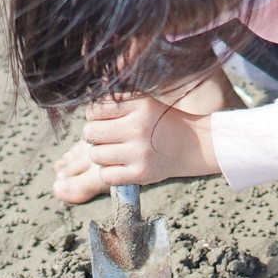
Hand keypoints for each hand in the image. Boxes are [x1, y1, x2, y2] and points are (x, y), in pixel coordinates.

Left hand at [80, 95, 218, 187]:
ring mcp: (140, 153)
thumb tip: (86, 105)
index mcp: (140, 106)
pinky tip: (121, 165)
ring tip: (116, 151)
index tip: (105, 120)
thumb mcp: (144, 103)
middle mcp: (139, 128)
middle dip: (94, 135)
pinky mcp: (141, 174)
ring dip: (101, 154)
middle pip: (91, 133)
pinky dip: (109, 172)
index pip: (95, 110)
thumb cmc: (160, 122)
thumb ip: (117, 102)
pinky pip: (105, 175)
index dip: (95, 116)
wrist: (191, 145)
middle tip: (107, 137)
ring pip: (95, 155)